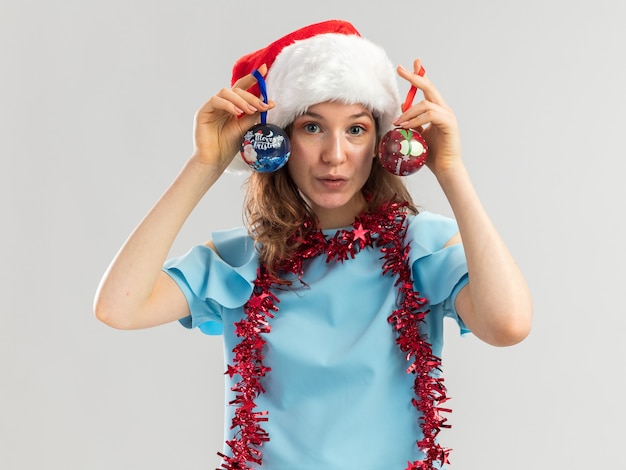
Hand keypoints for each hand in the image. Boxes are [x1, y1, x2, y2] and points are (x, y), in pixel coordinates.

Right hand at [192, 64, 272, 169]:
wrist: (216, 160)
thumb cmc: (229, 146)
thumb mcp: (246, 128)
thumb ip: (254, 115)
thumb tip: (269, 103)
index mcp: (232, 106)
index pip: (242, 88)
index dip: (253, 78)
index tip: (264, 69)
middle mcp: (222, 104)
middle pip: (236, 89)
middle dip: (251, 96)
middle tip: (262, 105)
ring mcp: (212, 107)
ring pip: (226, 92)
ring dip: (241, 100)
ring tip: (250, 111)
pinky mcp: (203, 112)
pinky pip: (215, 101)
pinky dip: (228, 105)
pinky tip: (237, 112)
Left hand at [394, 59, 461, 176]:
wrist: (444, 168)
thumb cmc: (431, 154)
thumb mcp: (417, 135)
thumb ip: (412, 122)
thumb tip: (401, 110)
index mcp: (437, 110)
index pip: (428, 88)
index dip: (419, 75)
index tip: (411, 65)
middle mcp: (444, 110)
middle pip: (429, 88)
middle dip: (415, 77)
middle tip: (401, 70)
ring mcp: (448, 116)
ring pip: (426, 103)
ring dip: (409, 111)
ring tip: (398, 122)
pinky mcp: (449, 124)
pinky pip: (430, 115)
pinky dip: (416, 119)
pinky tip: (407, 126)